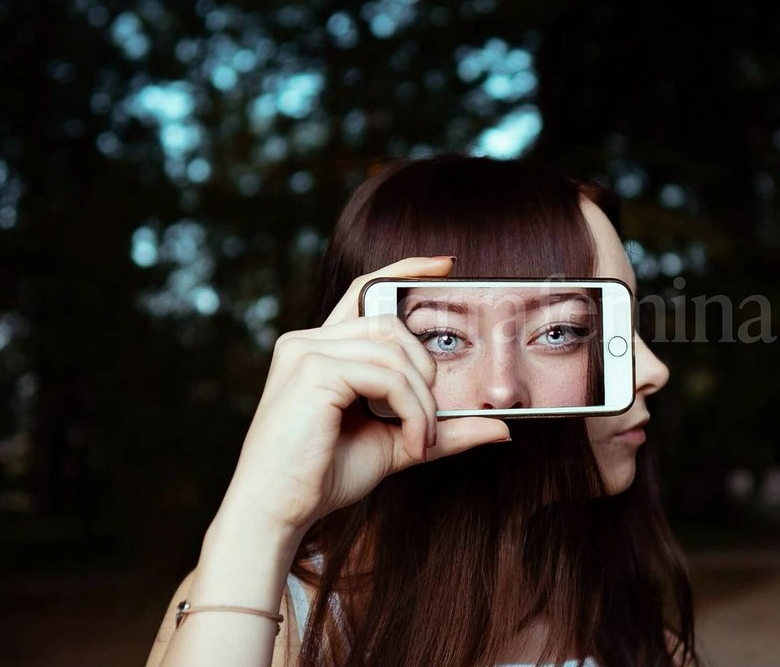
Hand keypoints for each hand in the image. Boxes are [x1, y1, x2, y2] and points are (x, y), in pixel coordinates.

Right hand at [219, 256, 511, 534]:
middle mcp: (308, 341)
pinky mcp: (313, 371)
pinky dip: (411, 410)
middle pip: (391, 326)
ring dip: (422, 402)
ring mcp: (307, 352)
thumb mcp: (395, 444)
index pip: (364, 291)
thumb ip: (441, 429)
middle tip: (431, 423)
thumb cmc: (324, 476)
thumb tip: (502, 426)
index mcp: (320, 349)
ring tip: (420, 441)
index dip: (404, 270)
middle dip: (426, 371)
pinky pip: (386, 376)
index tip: (446, 266)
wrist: (277, 512)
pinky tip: (411, 441)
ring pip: (394, 354)